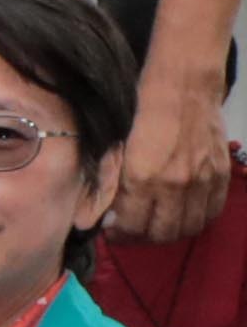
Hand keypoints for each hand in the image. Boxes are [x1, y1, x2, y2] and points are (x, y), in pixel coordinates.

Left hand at [127, 72, 235, 249]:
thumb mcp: (116, 149)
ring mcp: (202, 181)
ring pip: (189, 227)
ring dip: (171, 232)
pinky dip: (197, 219)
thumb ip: (112, 184)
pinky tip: (183, 214)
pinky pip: (212, 212)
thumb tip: (106, 216)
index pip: (132, 226)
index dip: (120, 233)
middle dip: (144, 237)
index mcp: (142, 178)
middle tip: (134, 230)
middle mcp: (174, 185)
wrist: (183, 88)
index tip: (114, 229)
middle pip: (162, 233)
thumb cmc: (141, 113)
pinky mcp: (220, 175)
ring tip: (157, 224)